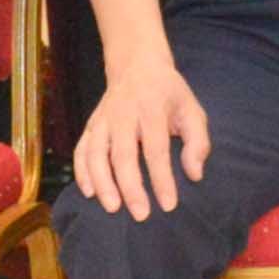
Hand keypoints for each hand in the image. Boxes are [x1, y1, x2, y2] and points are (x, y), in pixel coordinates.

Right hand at [73, 53, 211, 216]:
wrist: (136, 64)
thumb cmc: (169, 93)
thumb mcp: (192, 109)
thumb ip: (197, 141)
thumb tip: (195, 174)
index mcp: (152, 109)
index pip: (156, 149)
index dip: (161, 179)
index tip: (168, 205)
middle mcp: (124, 114)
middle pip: (123, 155)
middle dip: (131, 187)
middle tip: (141, 215)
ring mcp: (103, 119)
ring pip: (96, 153)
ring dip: (102, 182)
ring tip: (112, 208)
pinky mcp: (90, 125)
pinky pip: (81, 150)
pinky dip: (81, 171)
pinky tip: (89, 192)